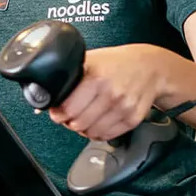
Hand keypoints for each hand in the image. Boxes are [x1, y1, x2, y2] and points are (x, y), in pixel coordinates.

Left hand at [47, 44, 165, 141]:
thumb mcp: (90, 59)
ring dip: (83, 129)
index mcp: (97, 77)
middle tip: (68, 117)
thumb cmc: (117, 62)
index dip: (58, 113)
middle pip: (79, 123)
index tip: (57, 112)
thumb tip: (45, 95)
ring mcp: (124, 108)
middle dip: (69, 122)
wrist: (150, 66)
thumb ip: (69, 76)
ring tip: (82, 120)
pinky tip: (96, 123)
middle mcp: (111, 93)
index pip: (69, 108)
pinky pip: (108, 136)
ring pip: (92, 132)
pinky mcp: (133, 119)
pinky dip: (98, 133)